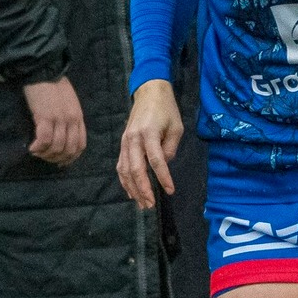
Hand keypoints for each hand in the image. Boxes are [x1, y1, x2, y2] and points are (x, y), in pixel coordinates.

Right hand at [23, 76, 86, 165]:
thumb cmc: (52, 84)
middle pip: (69, 149)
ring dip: (45, 154)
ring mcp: (60, 119)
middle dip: (56, 158)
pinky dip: (38, 147)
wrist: (42, 69)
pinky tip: (32, 147)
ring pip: (57, 147)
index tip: (60, 161)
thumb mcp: (68, 102)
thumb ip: (68, 117)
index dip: (71, 157)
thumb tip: (61, 134)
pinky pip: (44, 140)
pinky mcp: (46, 117)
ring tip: (36, 152)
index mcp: (78, 116)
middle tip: (44, 157)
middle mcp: (72, 120)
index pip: (80, 144)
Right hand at [115, 80, 184, 208]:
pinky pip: (121, 165)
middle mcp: (134, 139)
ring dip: (133, 189)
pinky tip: (131, 192)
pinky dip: (125, 180)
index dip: (163, 177)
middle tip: (150, 204)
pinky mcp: (123, 144)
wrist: (149, 92)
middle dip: (143, 189)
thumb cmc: (166, 109)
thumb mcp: (176, 127)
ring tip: (142, 203)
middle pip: (136, 169)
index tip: (170, 190)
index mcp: (149, 133)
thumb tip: (163, 165)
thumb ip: (170, 148)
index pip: (156, 160)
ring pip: (125, 170)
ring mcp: (125, 142)